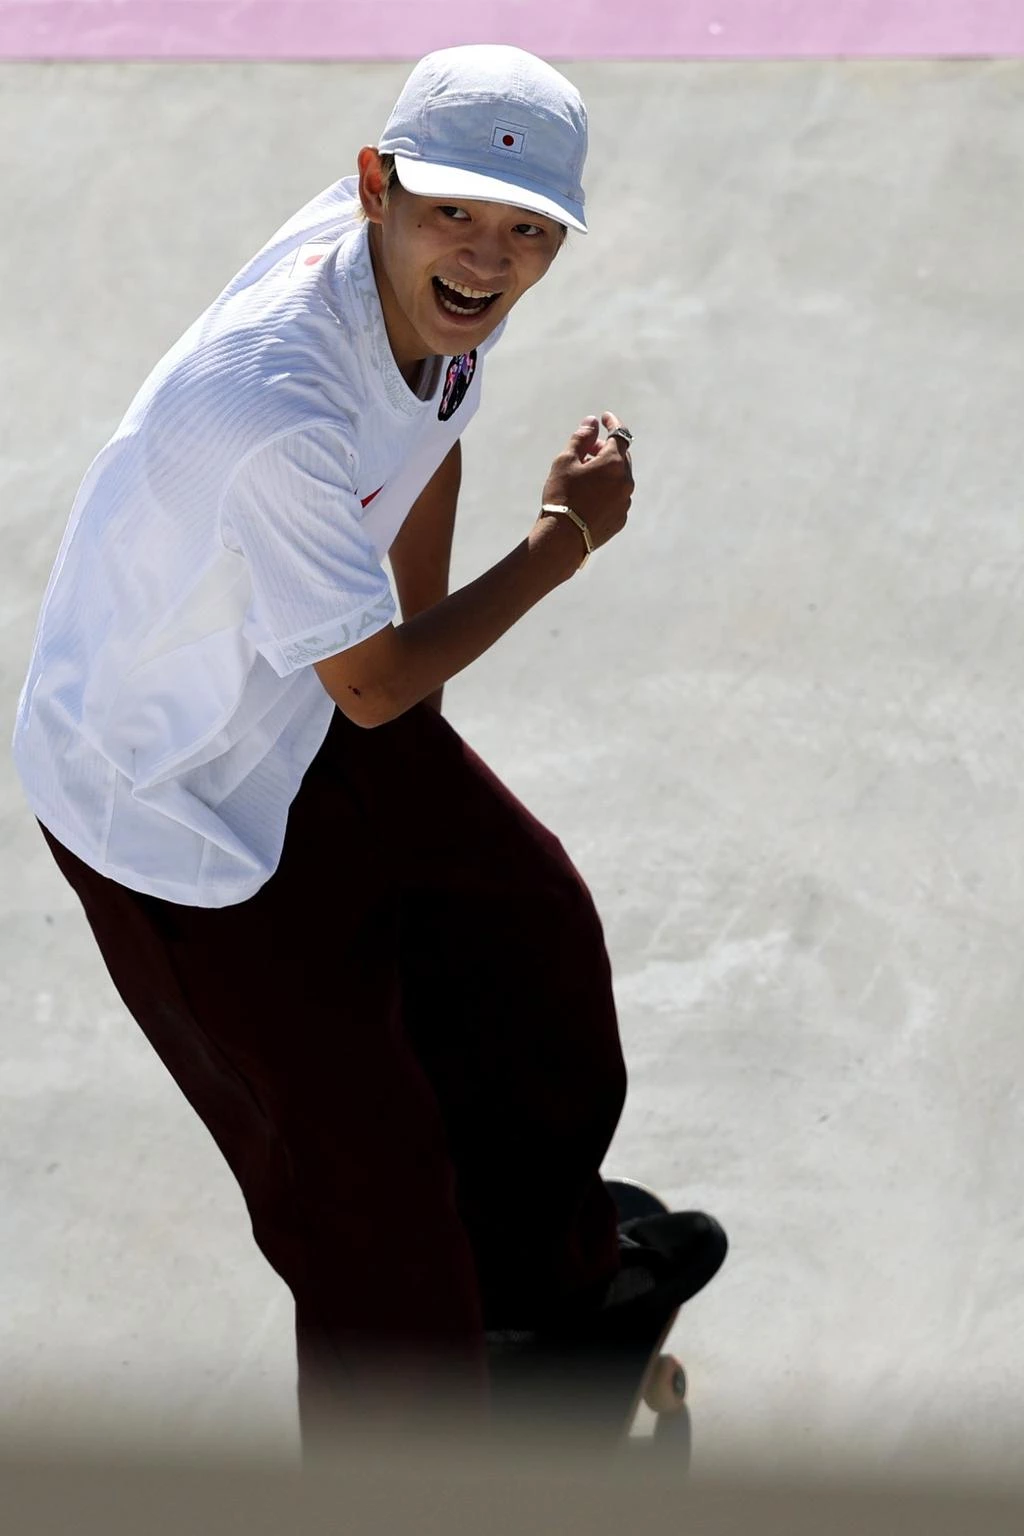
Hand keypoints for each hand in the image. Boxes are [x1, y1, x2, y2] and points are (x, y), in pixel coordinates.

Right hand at [535, 412, 633, 567]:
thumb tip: (592, 422)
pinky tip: (590, 496)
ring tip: (585, 475)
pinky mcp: (621, 519)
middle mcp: (625, 481)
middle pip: (621, 457)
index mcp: (614, 463)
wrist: (563, 538)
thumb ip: (581, 438)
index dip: (613, 423)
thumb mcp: (565, 461)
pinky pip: (617, 497)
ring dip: (607, 472)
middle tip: (589, 450)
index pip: (620, 434)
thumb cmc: (561, 496)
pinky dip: (608, 491)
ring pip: (620, 478)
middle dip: (607, 449)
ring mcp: (625, 502)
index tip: (605, 418)